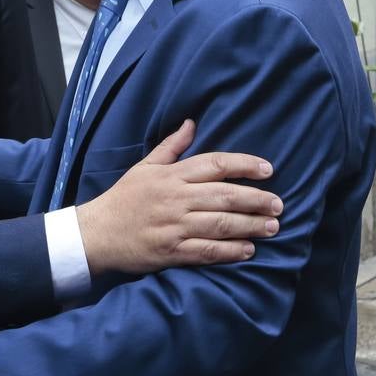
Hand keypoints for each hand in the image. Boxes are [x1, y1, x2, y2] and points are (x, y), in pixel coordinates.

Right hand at [75, 119, 281, 274]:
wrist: (96, 233)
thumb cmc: (123, 198)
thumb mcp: (144, 167)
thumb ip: (171, 147)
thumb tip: (191, 123)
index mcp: (171, 175)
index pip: (214, 164)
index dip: (245, 165)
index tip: (268, 170)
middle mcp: (175, 198)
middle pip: (225, 195)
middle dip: (257, 200)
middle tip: (279, 204)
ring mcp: (173, 226)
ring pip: (221, 224)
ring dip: (251, 225)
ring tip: (272, 226)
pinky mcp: (171, 251)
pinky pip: (207, 251)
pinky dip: (230, 251)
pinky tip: (248, 250)